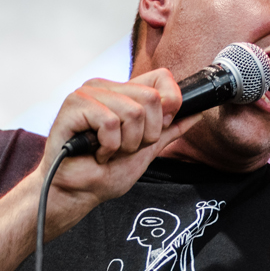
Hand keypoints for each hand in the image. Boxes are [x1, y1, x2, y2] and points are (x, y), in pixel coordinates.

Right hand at [36, 69, 201, 234]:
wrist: (76, 193)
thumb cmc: (104, 173)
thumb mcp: (147, 151)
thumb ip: (169, 130)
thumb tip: (196, 113)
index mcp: (124, 93)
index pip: (162, 77)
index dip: (170, 104)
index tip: (155, 131)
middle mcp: (106, 87)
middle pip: (152, 98)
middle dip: (146, 134)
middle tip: (125, 147)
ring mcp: (88, 93)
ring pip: (133, 112)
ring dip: (126, 144)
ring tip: (109, 151)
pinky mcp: (74, 105)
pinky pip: (110, 123)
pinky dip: (108, 147)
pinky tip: (96, 152)